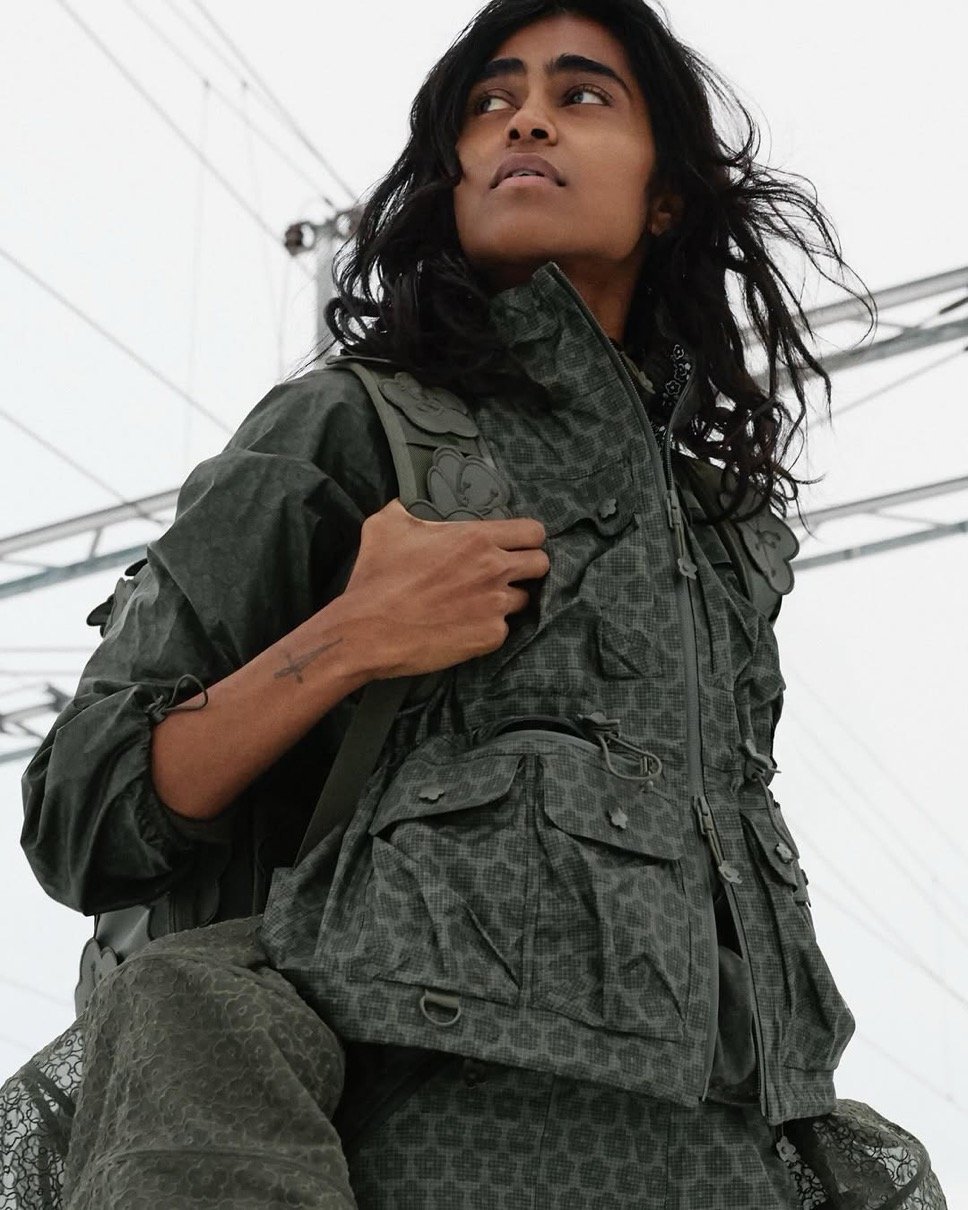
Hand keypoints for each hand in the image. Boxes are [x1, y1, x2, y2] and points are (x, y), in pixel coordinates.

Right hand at [340, 499, 549, 677]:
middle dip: (527, 567)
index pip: (533, 532)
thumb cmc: (377, 577)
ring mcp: (495, 606)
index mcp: (477, 538)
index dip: (527, 538)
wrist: (368, 631)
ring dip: (507, 599)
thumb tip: (405, 503)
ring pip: (524, 599)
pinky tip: (465, 626)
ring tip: (479, 602)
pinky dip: (488, 627)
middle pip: (541, 564)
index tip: (515, 545)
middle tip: (504, 573)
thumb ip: (406, 509)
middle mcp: (494, 569)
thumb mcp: (386, 526)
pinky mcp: (489, 637)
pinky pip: (503, 629)